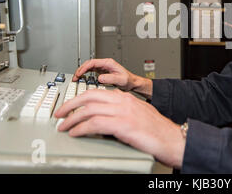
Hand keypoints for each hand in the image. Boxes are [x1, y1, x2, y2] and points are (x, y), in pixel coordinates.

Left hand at [54, 89, 184, 168]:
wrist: (172, 138)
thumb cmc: (158, 130)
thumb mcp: (138, 114)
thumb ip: (122, 112)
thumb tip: (106, 119)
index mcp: (126, 98)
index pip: (97, 93)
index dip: (80, 99)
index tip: (70, 106)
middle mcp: (123, 101)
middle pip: (89, 97)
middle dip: (70, 105)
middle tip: (59, 114)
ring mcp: (122, 112)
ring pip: (89, 110)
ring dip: (72, 119)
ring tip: (63, 126)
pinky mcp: (122, 125)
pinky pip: (94, 124)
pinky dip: (81, 128)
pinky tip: (76, 133)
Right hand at [73, 58, 145, 92]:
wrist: (131, 82)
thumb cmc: (128, 80)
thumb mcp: (120, 80)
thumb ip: (110, 78)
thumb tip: (99, 78)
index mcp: (108, 63)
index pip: (93, 62)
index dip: (84, 67)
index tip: (79, 73)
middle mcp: (105, 64)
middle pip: (89, 64)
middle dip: (80, 69)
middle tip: (75, 77)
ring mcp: (103, 68)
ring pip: (89, 67)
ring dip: (81, 72)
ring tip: (76, 78)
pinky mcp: (102, 72)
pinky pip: (91, 71)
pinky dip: (85, 74)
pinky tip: (81, 78)